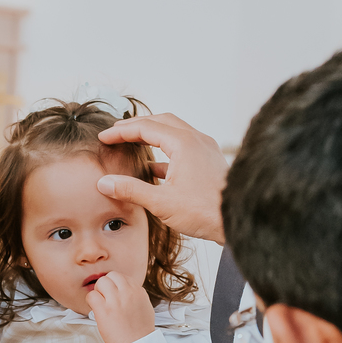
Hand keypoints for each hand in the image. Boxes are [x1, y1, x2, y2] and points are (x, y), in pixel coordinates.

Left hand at [86, 271, 155, 342]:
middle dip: (107, 284)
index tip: (114, 293)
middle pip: (112, 275)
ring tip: (101, 303)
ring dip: (99, 291)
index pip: (123, 277)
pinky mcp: (104, 310)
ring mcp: (115, 301)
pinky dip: (91, 301)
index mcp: (138, 291)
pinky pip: (92, 295)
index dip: (116, 284)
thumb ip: (135, 294)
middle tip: (106, 297)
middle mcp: (128, 293)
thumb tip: (124, 287)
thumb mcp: (145, 306)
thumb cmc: (141, 330)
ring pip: (101, 282)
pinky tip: (96, 309)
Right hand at [98, 112, 227, 243]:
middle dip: (136, 125)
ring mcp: (205, 149)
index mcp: (183, 143)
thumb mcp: (161, 202)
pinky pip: (183, 147)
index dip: (121, 132)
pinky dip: (165, 151)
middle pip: (161, 121)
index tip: (104, 138)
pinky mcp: (209, 161)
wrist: (237, 221)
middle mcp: (196, 140)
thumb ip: (131, 190)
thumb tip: (104, 182)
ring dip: (152, 135)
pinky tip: (152, 167)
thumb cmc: (204, 212)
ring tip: (132, 143)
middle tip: (116, 132)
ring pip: (173, 132)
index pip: (146, 127)